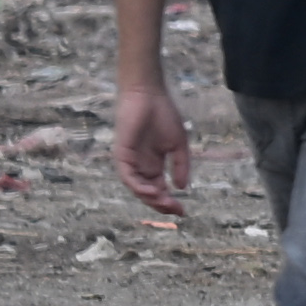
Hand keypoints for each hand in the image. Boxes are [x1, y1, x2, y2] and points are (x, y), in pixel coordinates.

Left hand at [111, 77, 188, 214]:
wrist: (149, 95)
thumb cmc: (163, 115)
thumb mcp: (178, 144)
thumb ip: (180, 165)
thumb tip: (182, 187)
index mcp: (153, 164)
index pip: (159, 189)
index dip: (169, 201)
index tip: (183, 211)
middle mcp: (140, 166)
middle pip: (148, 193)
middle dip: (161, 204)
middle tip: (176, 210)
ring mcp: (130, 162)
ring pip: (136, 188)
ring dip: (150, 198)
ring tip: (165, 203)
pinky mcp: (121, 154)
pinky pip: (127, 176)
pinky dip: (138, 186)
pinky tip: (151, 192)